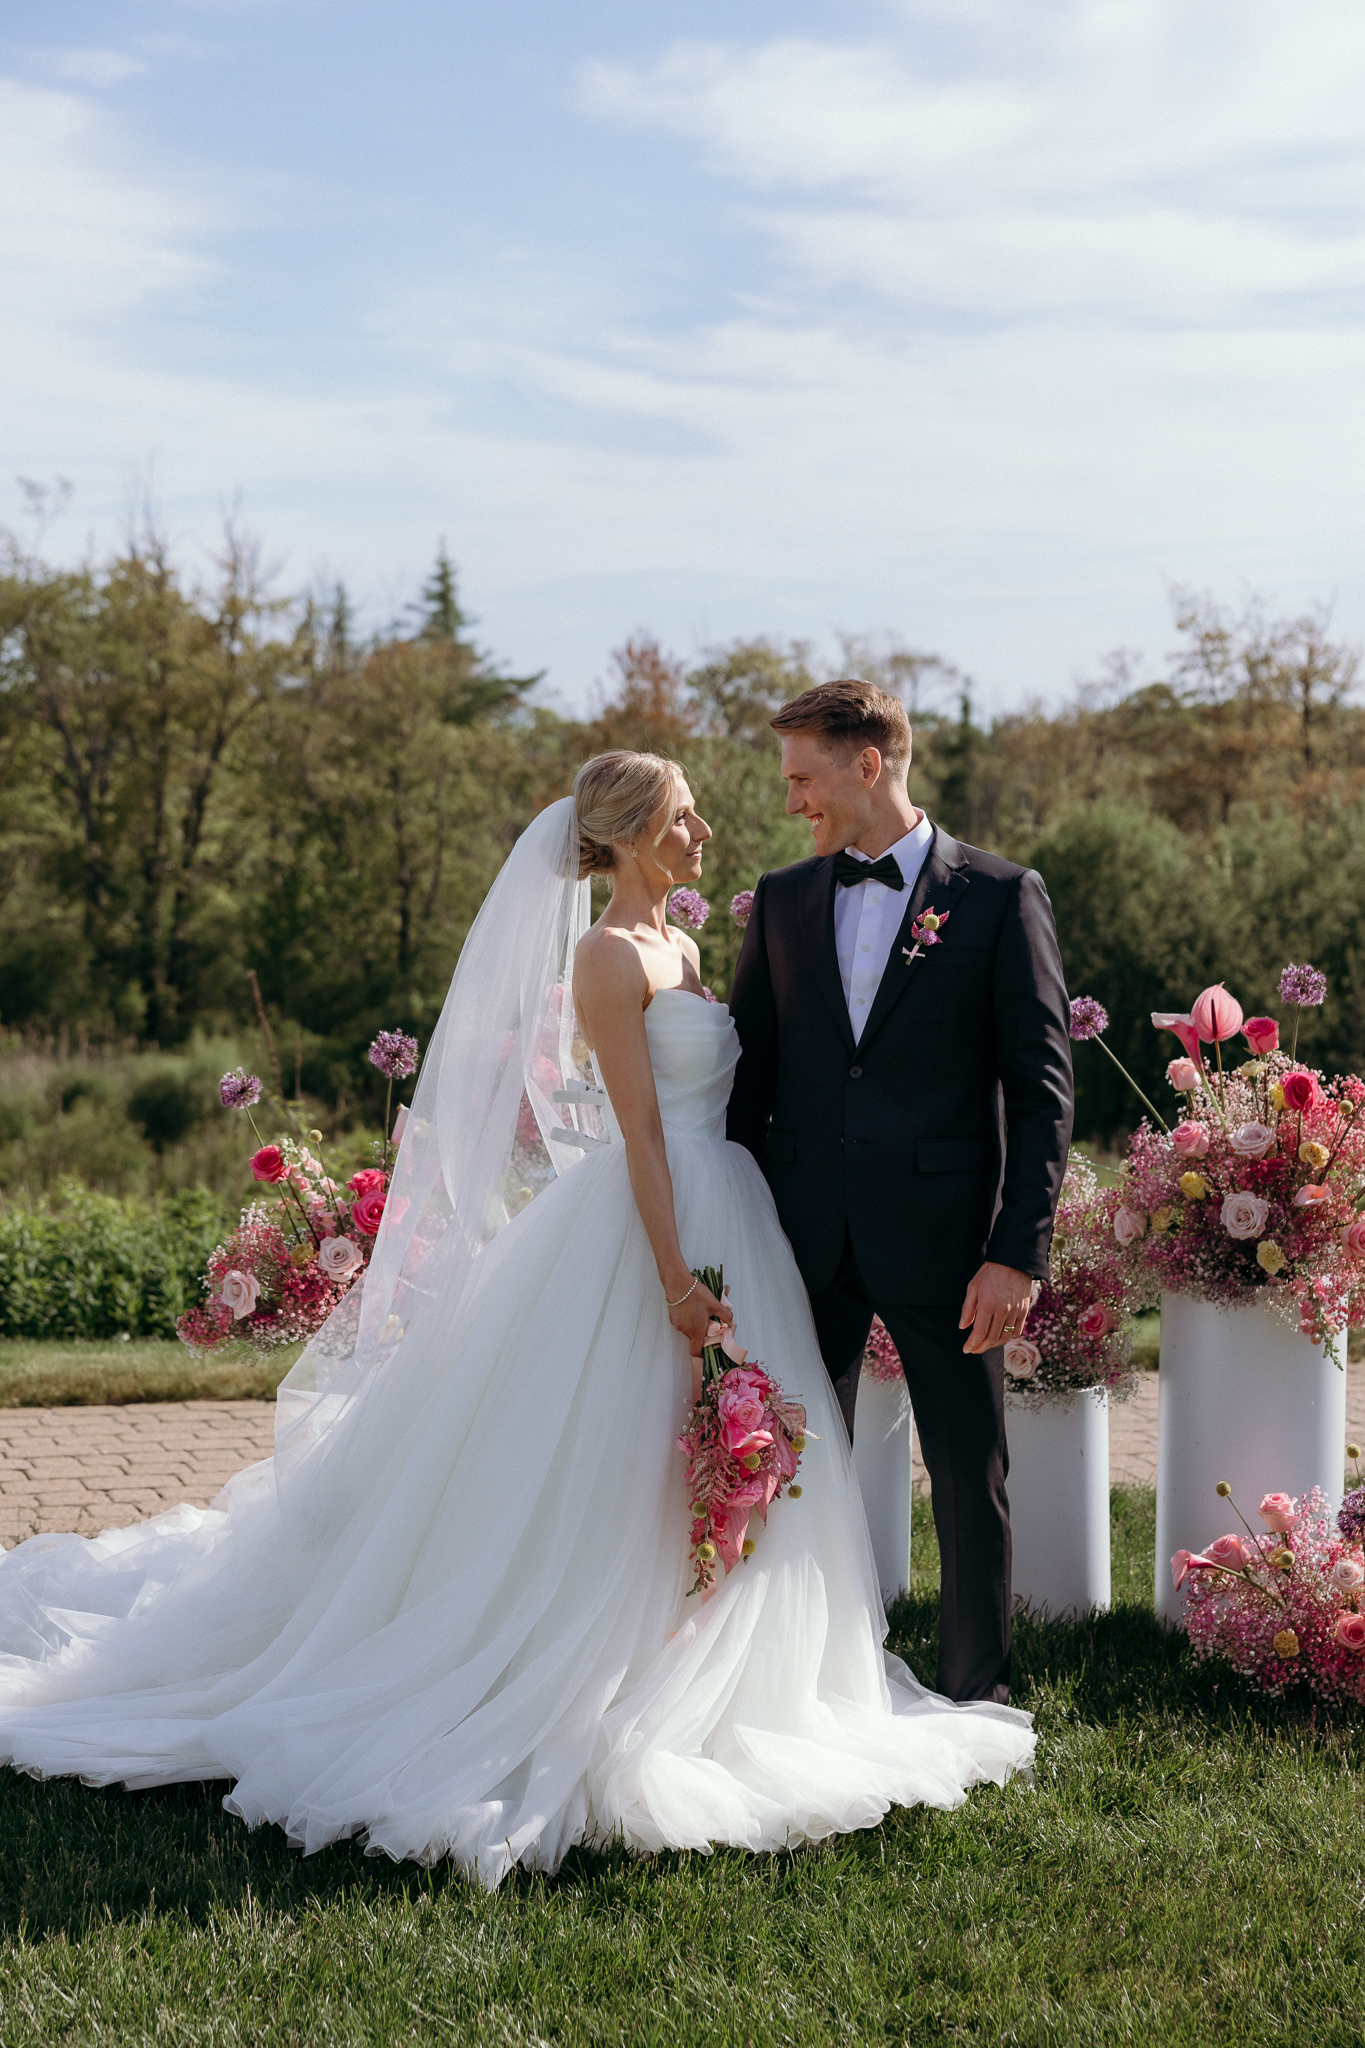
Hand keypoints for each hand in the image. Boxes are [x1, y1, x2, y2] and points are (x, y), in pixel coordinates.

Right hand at [667, 1279, 732, 1400]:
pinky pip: (682, 1322)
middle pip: (694, 1339)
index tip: (708, 1347)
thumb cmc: (696, 1294)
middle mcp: (685, 1330)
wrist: (677, 1283)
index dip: (702, 1353)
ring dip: (695, 1324)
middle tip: (709, 1322)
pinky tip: (691, 1307)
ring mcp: (677, 1324)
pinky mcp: (672, 1317)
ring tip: (700, 1311)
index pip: (696, 1352)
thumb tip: (730, 1322)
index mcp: (696, 1331)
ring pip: (688, 1329)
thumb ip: (725, 1315)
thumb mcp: (715, 1304)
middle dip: (702, 1333)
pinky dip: (687, 1318)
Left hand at [958, 1261, 1034, 1355]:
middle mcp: (1002, 1311)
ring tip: (985, 1345)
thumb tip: (962, 1327)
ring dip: (994, 1345)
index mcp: (987, 1305)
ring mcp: (1015, 1312)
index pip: (979, 1333)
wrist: (1012, 1262)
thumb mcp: (973, 1287)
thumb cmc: (989, 1273)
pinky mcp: (1024, 1311)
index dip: (972, 1344)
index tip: (966, 1349)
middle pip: (991, 1338)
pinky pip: (1017, 1331)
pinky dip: (1008, 1338)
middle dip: (981, 1347)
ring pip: (1005, 1337)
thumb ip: (967, 1309)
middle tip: (974, 1349)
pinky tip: (1000, 1338)